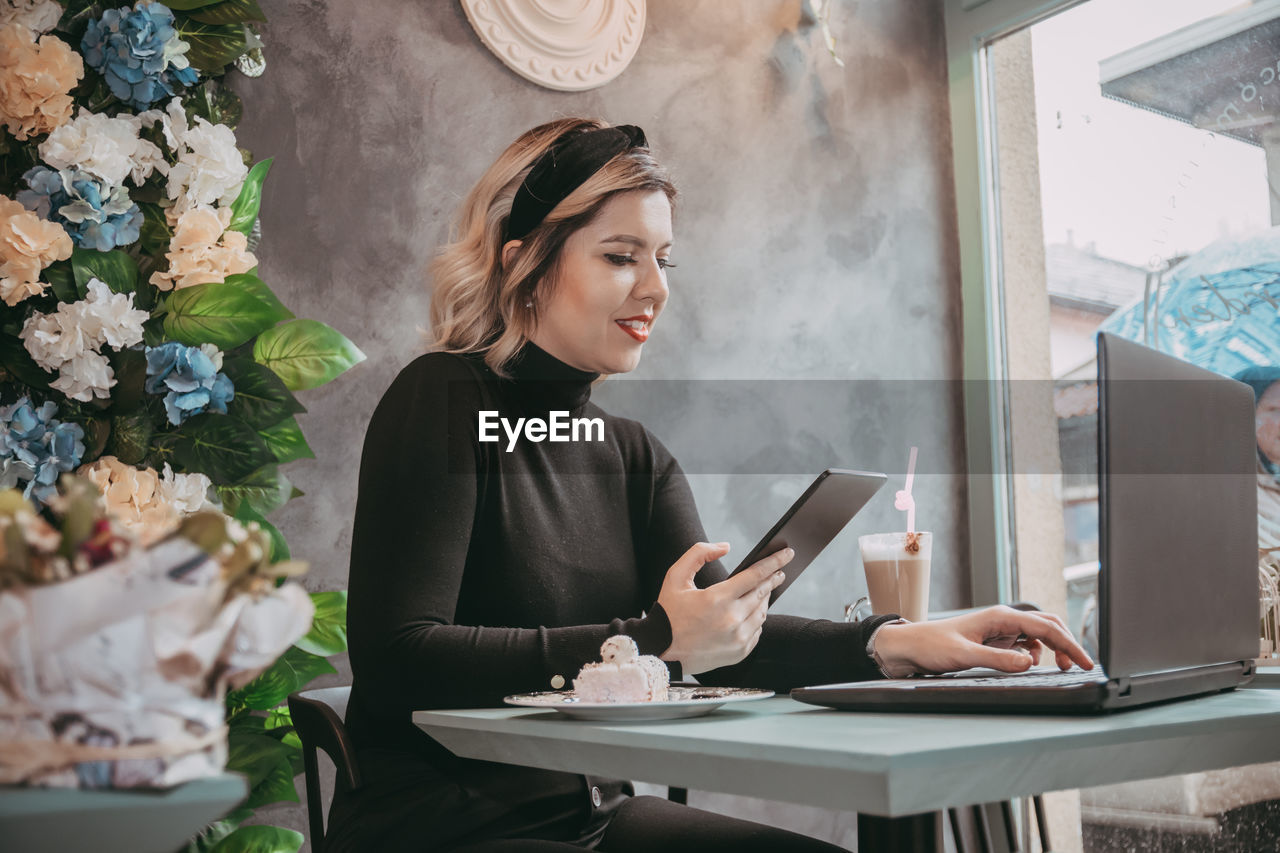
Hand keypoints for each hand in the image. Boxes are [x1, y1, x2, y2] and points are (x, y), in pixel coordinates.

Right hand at [657, 542, 790, 675]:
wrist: (661, 651)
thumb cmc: (668, 613)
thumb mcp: (675, 576)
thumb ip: (698, 553)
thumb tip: (725, 547)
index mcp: (717, 599)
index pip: (755, 575)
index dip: (774, 562)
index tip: (787, 553)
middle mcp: (731, 620)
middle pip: (762, 593)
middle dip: (773, 579)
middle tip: (780, 570)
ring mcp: (737, 639)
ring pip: (762, 613)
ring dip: (765, 598)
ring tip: (764, 589)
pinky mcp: (739, 653)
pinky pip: (757, 631)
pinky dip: (757, 619)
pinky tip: (752, 611)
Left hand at [871, 605, 1093, 675]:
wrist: (908, 647)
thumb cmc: (932, 646)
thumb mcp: (965, 655)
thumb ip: (998, 660)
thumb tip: (1030, 663)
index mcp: (1000, 616)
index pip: (1046, 628)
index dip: (1070, 645)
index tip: (1087, 662)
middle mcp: (1002, 620)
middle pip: (1047, 626)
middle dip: (1067, 644)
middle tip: (1081, 666)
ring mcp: (998, 630)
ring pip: (1037, 635)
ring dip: (1052, 649)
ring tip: (1060, 668)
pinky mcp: (993, 641)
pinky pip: (1022, 645)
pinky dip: (1034, 654)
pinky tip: (1030, 664)